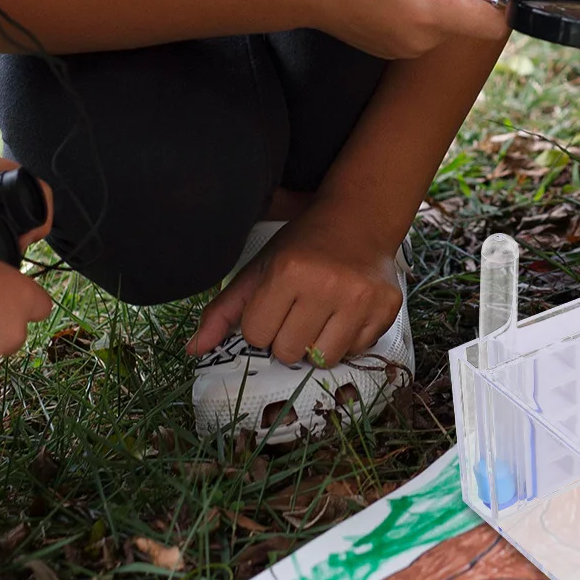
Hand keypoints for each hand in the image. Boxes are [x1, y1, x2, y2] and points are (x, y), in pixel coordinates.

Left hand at [186, 212, 400, 368]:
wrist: (359, 219)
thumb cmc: (302, 247)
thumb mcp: (259, 268)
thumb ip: (224, 310)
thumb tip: (193, 350)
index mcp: (288, 271)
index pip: (256, 335)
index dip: (261, 324)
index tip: (274, 306)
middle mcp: (327, 285)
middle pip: (288, 352)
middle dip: (287, 337)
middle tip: (298, 310)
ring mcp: (360, 299)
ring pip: (322, 359)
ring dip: (316, 345)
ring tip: (320, 316)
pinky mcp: (386, 309)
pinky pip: (355, 352)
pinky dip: (346, 341)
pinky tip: (344, 314)